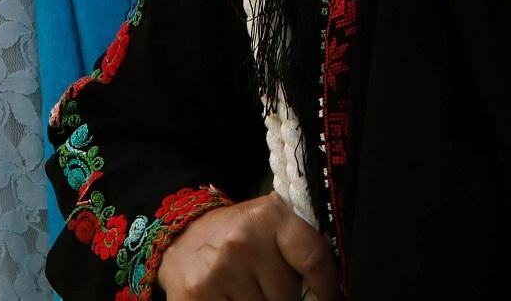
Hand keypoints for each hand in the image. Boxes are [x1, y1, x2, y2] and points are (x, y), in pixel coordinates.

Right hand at [156, 194, 338, 299]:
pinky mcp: (196, 296)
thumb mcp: (270, 223)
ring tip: (250, 290)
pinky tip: (233, 298)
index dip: (328, 288)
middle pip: (288, 296)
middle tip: (271, 287)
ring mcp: (219, 271)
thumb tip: (328, 285)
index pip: (313, 259)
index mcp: (270, 217)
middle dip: (286, 298)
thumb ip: (297, 245)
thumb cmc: (236, 232)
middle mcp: (244, 242)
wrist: (182, 234)